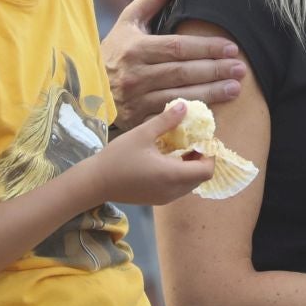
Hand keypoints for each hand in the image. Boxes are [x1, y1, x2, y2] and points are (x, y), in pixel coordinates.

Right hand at [87, 99, 217, 206]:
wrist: (95, 183)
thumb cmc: (118, 158)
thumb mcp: (142, 134)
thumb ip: (166, 121)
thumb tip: (185, 106)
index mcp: (172, 175)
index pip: (206, 170)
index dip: (210, 155)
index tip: (203, 139)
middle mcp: (173, 191)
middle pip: (200, 178)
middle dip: (201, 159)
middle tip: (193, 141)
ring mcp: (165, 198)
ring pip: (190, 184)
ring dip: (191, 167)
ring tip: (179, 149)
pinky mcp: (157, 200)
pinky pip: (178, 188)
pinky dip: (180, 175)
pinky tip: (167, 160)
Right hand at [102, 0, 245, 128]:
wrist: (88, 85)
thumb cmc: (116, 49)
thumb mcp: (130, 20)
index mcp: (135, 48)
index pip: (177, 48)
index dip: (206, 48)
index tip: (231, 48)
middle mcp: (135, 75)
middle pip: (182, 72)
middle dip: (214, 70)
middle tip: (240, 69)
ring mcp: (136, 100)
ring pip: (179, 96)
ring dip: (211, 93)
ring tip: (236, 88)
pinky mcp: (138, 120)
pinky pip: (169, 118)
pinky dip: (192, 114)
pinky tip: (214, 111)